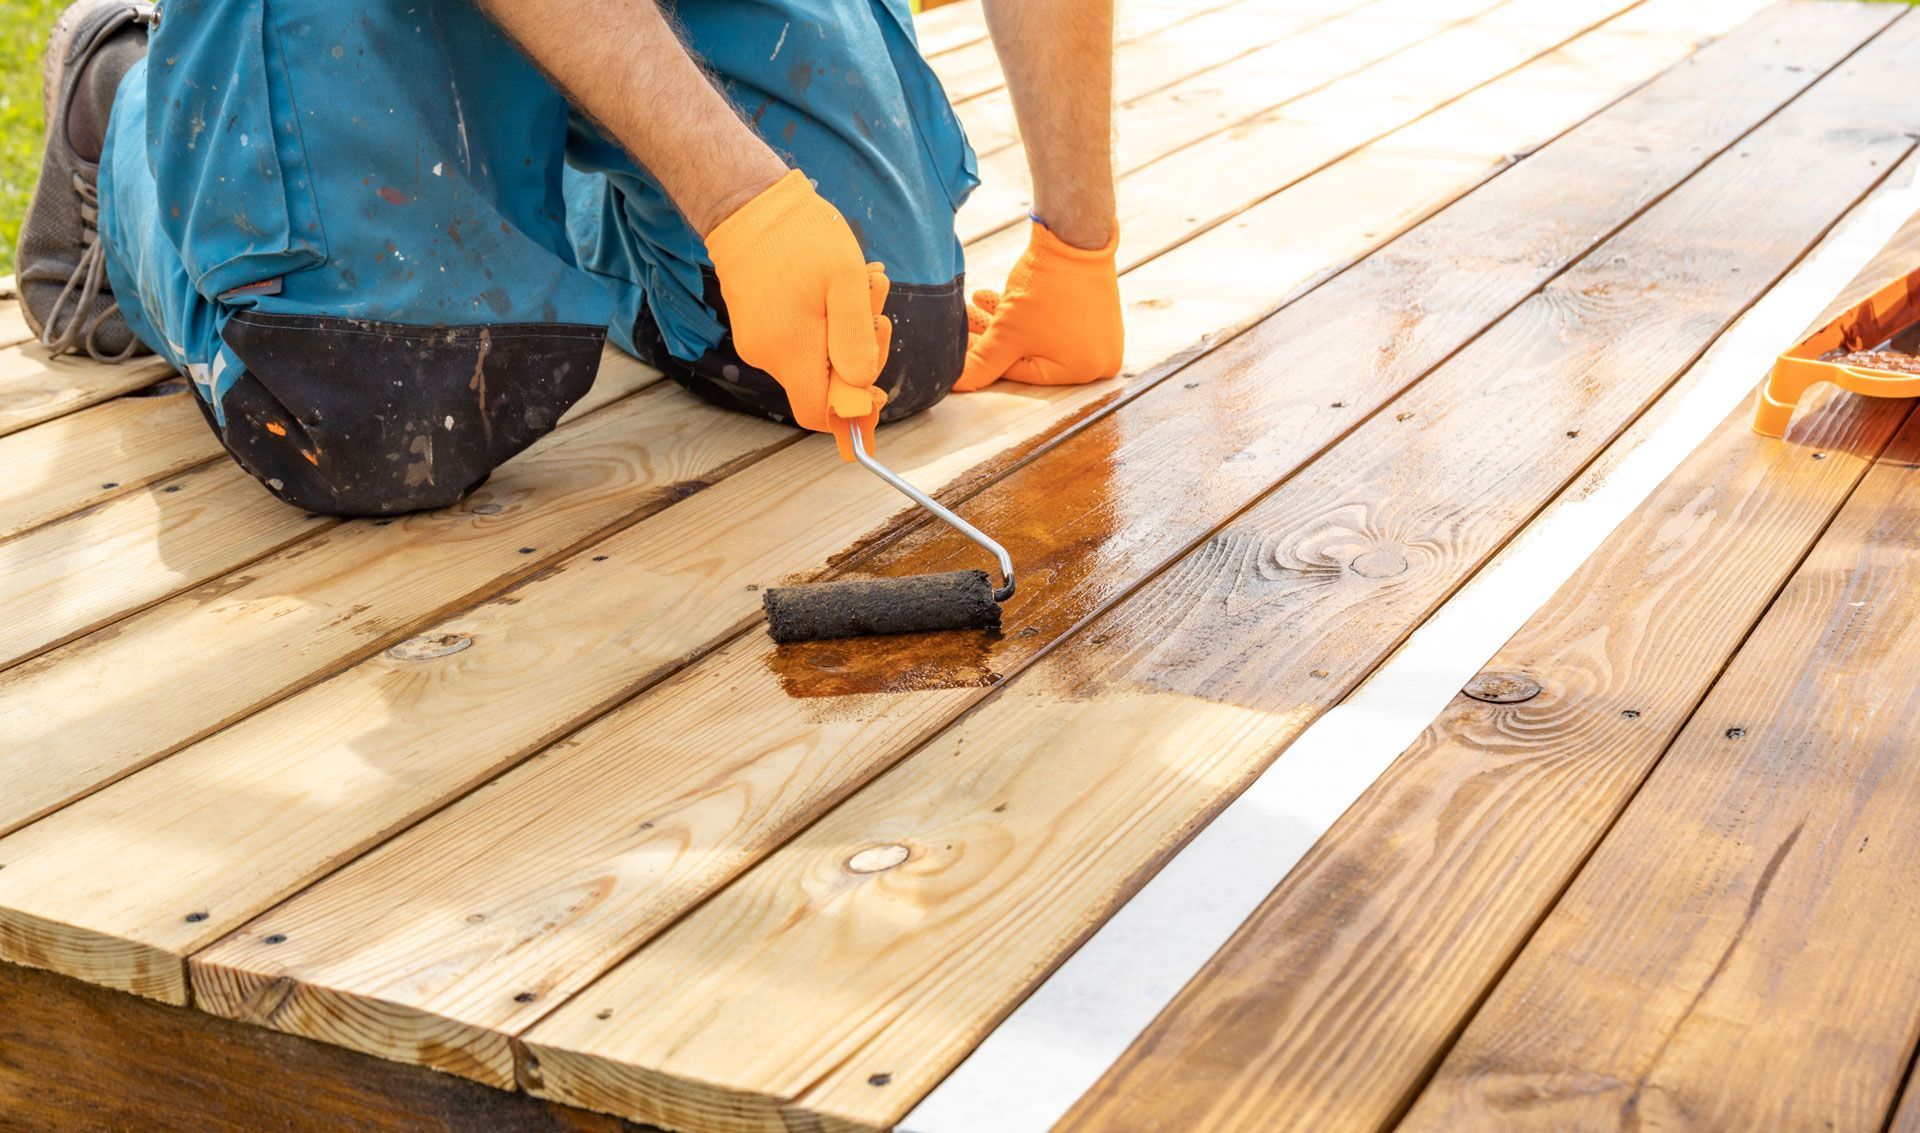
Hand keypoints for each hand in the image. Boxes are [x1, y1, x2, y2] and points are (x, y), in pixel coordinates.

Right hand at [705, 170, 892, 459]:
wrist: (749, 205)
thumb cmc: (802, 237)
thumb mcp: (846, 282)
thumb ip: (855, 339)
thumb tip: (862, 386)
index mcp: (790, 349)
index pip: (818, 413)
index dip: (851, 410)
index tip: (876, 388)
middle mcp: (766, 355)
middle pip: (820, 386)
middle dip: (857, 356)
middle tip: (876, 309)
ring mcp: (756, 342)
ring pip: (811, 361)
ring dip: (843, 334)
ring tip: (857, 287)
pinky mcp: (754, 328)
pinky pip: (797, 343)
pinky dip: (822, 325)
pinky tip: (832, 289)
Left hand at [955, 221, 1122, 391]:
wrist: (1074, 236)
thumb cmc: (1047, 288)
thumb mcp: (1007, 332)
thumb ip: (982, 362)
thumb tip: (958, 385)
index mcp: (1084, 371)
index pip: (1023, 373)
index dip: (988, 358)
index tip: (962, 348)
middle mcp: (1099, 359)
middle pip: (1031, 353)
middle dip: (994, 336)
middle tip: (965, 324)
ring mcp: (1100, 335)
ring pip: (1038, 335)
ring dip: (1004, 322)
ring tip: (973, 306)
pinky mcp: (1095, 312)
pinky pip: (1053, 321)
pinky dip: (1026, 312)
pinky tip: (992, 298)